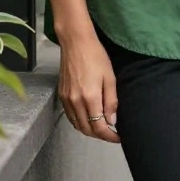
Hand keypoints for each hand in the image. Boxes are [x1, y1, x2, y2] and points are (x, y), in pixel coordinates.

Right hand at [56, 25, 120, 143]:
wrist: (76, 42)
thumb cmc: (96, 57)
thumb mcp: (110, 78)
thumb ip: (111, 101)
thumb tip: (111, 121)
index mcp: (90, 98)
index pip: (99, 127)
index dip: (110, 136)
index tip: (118, 137)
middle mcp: (75, 102)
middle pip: (87, 130)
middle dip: (100, 135)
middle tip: (112, 133)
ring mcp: (66, 99)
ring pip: (77, 125)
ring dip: (89, 130)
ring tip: (101, 127)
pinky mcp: (61, 95)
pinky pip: (70, 116)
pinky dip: (79, 122)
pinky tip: (88, 118)